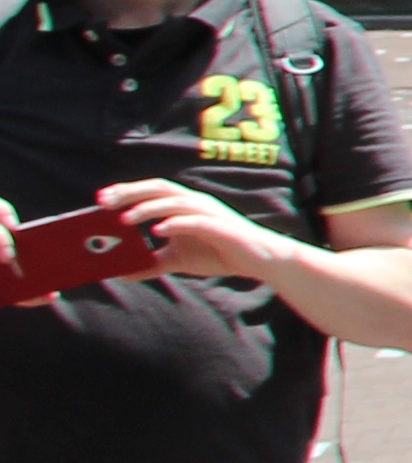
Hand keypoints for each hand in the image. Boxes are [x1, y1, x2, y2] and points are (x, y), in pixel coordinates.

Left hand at [95, 179, 278, 287]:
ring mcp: (208, 213)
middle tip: (104, 203)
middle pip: (159, 189)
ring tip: (125, 218)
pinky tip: (158, 230)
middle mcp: (195, 203)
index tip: (101, 199)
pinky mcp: (220, 228)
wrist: (259, 260)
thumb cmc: (219, 254)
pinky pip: (194, 222)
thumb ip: (151, 263)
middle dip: (130, 193)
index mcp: (184, 205)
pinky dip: (175, 224)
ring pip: (174, 202)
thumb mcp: (177, 259)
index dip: (126, 190)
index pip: (152, 190)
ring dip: (147, 208)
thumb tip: (121, 273)